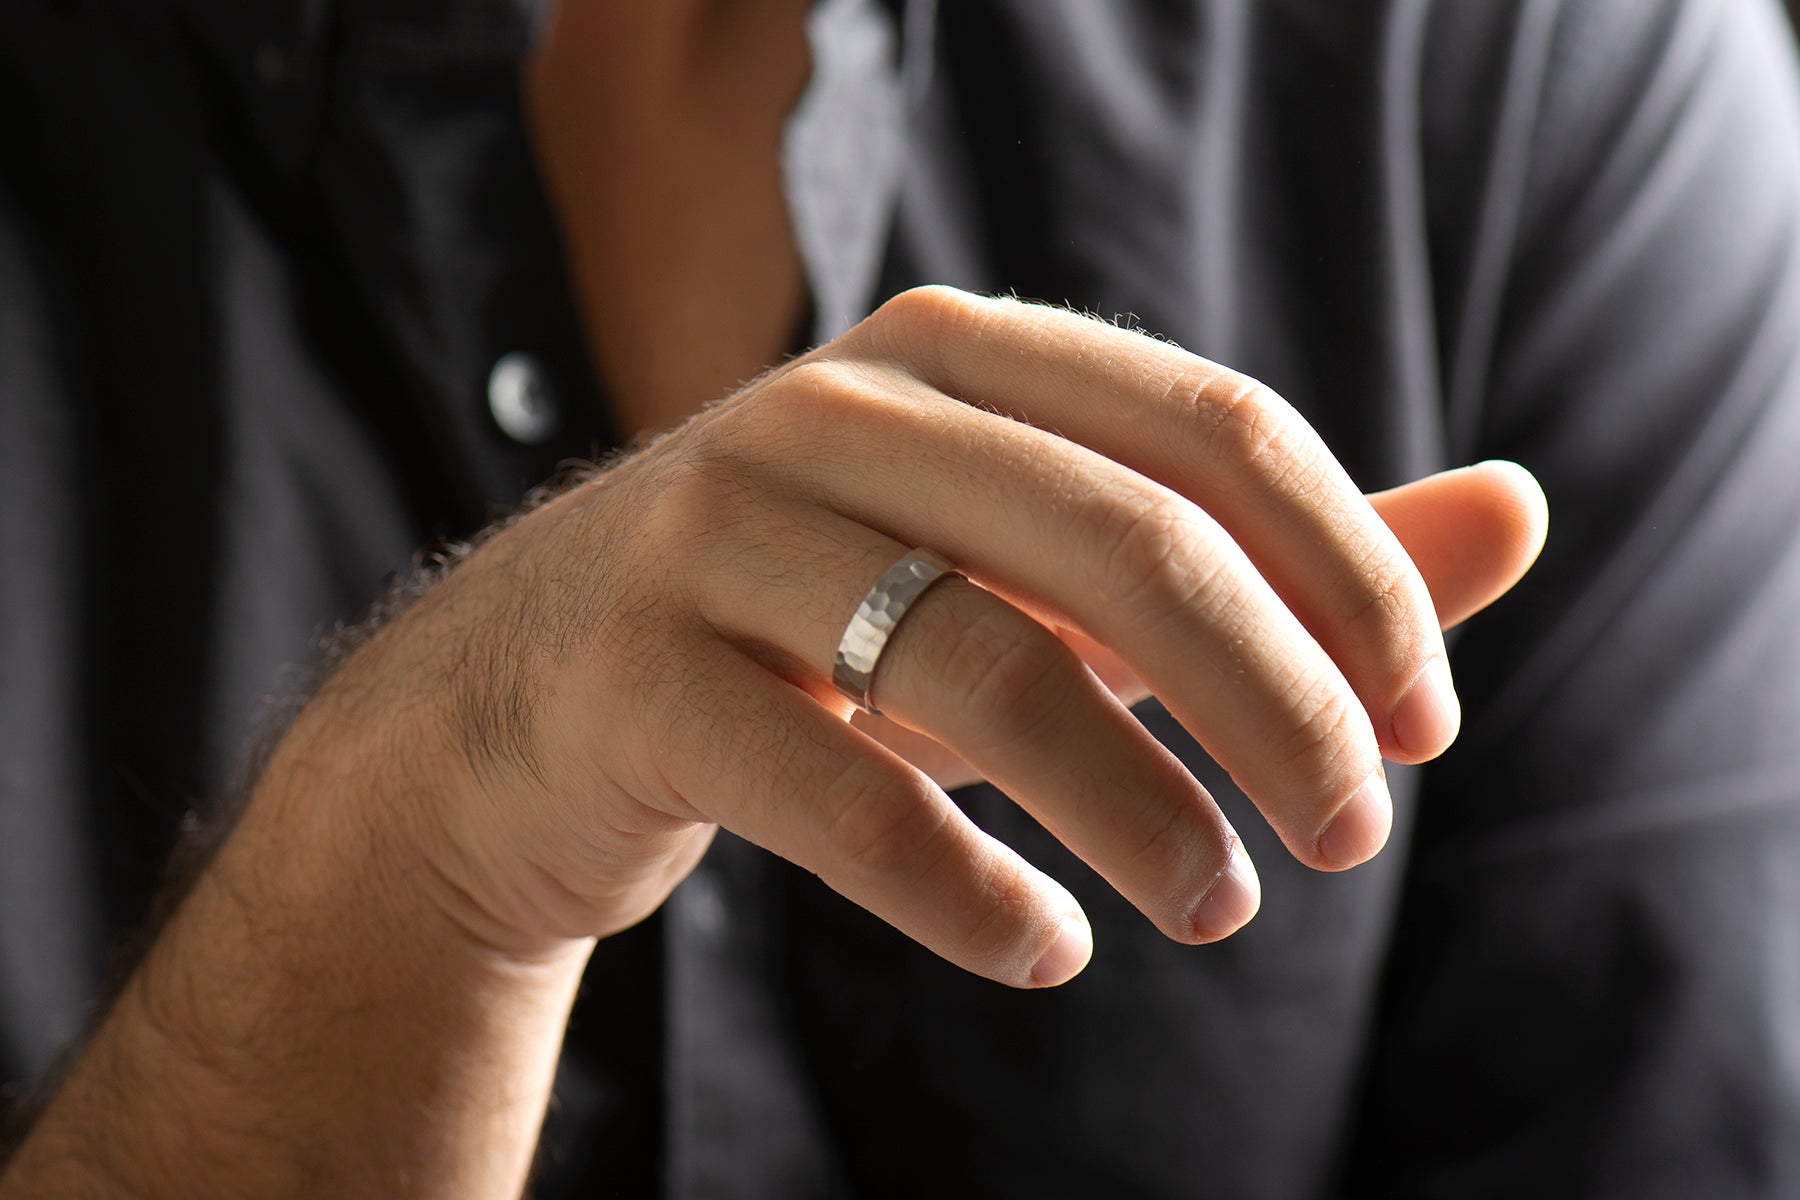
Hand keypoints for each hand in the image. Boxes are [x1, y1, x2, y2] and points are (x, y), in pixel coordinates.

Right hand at [274, 286, 1546, 989]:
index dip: (1350, 576)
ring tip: (1216, 904)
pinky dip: (963, 888)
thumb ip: (1260, 552)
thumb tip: (1519, 512)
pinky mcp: (630, 678)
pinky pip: (831, 792)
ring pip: (980, 662)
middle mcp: (831, 412)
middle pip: (1121, 538)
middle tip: (1347, 839)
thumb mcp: (1039, 579)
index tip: (1424, 722)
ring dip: (1138, 808)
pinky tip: (1047, 947)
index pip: (1212, 430)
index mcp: (954, 355)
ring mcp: (712, 534)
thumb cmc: (820, 632)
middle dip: (1275, 702)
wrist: (519, 705)